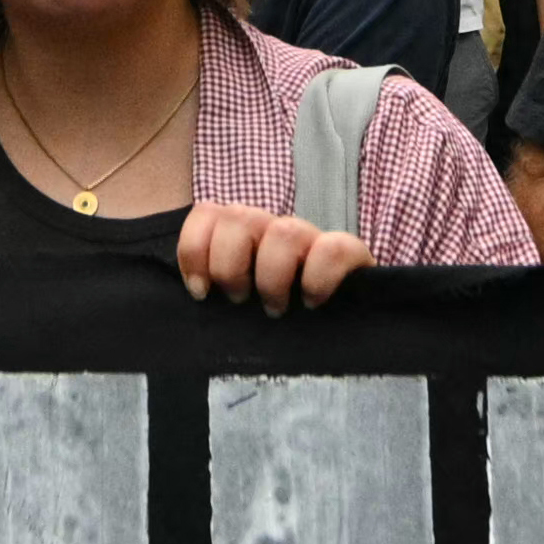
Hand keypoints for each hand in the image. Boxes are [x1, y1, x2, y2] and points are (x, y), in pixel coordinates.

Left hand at [174, 198, 373, 312]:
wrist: (341, 331)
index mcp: (243, 235)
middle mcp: (274, 230)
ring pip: (284, 231)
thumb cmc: (275, 317)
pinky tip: (312, 303)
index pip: (207, 213)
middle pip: (239, 217)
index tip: (199, 292)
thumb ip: (212, 287)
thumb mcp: (235, 302)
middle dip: (230, 266)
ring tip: (274, 309)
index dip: (194, 249)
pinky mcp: (351, 254)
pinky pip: (335, 248)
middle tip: (239, 301)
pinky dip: (318, 279)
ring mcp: (313, 239)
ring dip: (272, 278)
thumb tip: (191, 292)